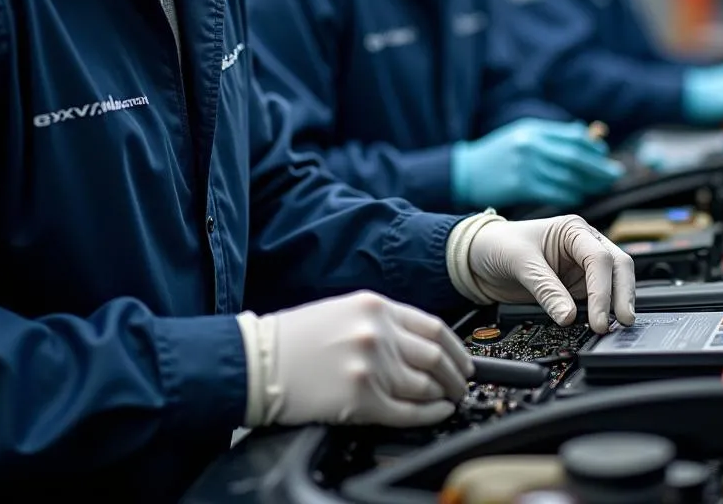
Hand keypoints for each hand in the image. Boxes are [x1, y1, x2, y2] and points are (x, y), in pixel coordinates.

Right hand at [259, 292, 472, 426]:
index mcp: (375, 306)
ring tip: (449, 400)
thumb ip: (384, 322)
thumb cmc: (297, 338)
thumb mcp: (345, 310)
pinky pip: (407, 411)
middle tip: (461, 384)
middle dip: (456, 375)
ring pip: (425, 386)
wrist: (259, 361)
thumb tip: (420, 344)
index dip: (456, 348)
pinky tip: (436, 413)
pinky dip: (428, 415)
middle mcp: (377, 332)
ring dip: (444, 395)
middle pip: (435, 356)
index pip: (433, 326)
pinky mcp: (360, 399)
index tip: (463, 360)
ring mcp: (370, 366)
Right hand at [451, 119, 624, 208]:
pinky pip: (556, 192)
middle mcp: (532, 146)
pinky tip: (578, 195)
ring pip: (569, 177)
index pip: (574, 136)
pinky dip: (571, 194)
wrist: (466, 173)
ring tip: (601, 186)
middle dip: (599, 167)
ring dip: (589, 183)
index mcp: (534, 130)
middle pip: (576, 157)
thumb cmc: (498, 154)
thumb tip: (588, 137)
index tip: (605, 155)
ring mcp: (527, 167)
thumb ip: (552, 136)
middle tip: (615, 174)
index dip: (594, 147)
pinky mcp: (522, 187)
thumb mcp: (523, 135)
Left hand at [459, 215, 634, 333]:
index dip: (603, 290)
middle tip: (621, 323)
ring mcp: (581, 268)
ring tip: (610, 328)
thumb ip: (545, 289)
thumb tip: (569, 316)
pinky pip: (595, 301)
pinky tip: (598, 325)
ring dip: (614, 305)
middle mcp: (583, 246)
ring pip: (613, 286)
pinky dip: (600, 313)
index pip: (599, 258)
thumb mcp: (520, 262)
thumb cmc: (498, 244)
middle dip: (622, 296)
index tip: (598, 318)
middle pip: (618, 268)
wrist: (479, 256)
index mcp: (573, 230)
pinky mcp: (575, 288)